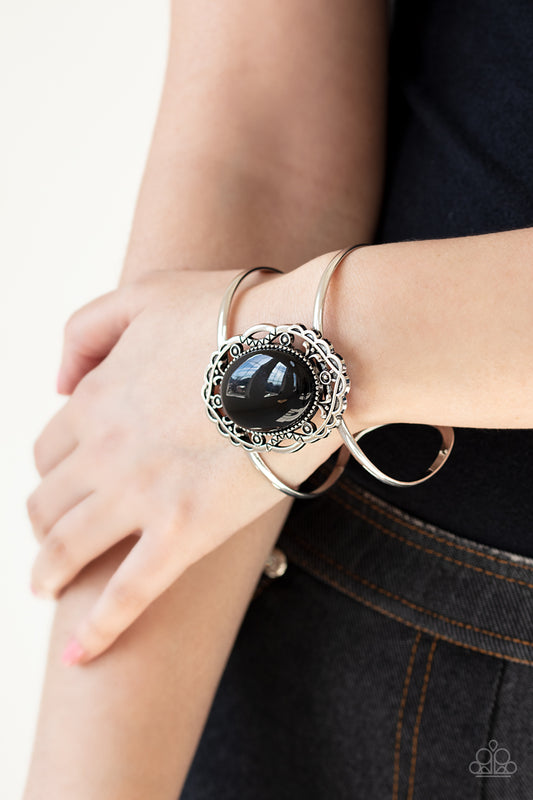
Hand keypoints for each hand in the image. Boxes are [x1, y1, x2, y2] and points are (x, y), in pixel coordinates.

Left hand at [27, 269, 334, 663]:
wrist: (307, 347)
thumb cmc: (239, 316)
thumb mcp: (146, 294)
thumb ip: (86, 330)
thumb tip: (56, 381)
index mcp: (96, 397)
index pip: (47, 448)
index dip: (52, 469)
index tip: (65, 484)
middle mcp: (104, 450)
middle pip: (46, 501)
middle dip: (43, 521)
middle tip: (54, 537)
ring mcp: (140, 495)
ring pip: (66, 547)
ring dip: (46, 572)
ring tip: (46, 587)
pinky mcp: (183, 533)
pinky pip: (128, 596)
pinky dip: (98, 632)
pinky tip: (76, 659)